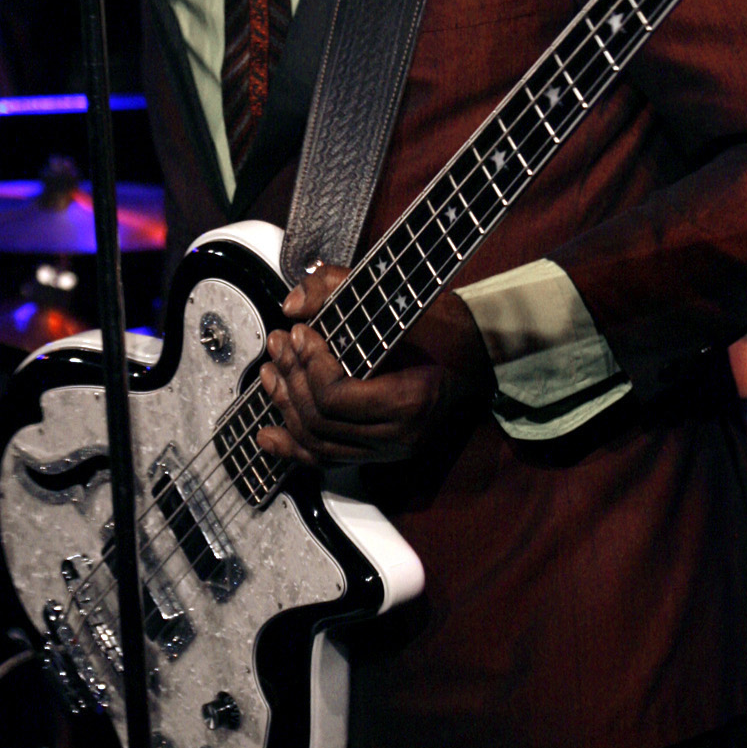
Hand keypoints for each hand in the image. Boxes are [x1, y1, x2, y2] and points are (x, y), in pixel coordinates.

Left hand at [257, 262, 494, 466]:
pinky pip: (330, 459)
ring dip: (286, 407)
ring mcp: (390, 450)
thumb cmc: (444, 324)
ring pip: (320, 445)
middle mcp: (399, 436)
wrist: (479, 352)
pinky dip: (295, 448)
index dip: (309, 364)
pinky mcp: (381, 452)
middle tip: (278, 344)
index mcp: (410, 399)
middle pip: (322, 422)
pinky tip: (267, 435)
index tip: (299, 332)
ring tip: (270, 372)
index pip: (338, 397)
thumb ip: (339, 288)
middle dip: (292, 380)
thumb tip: (292, 305)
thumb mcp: (397, 295)